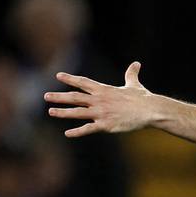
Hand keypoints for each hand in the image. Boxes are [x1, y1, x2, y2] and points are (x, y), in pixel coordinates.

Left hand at [45, 62, 162, 136]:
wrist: (150, 110)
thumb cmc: (143, 98)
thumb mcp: (134, 84)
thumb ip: (131, 74)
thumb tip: (136, 63)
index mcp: (104, 89)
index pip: (83, 82)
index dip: (70, 79)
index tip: (58, 76)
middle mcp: (99, 100)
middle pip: (75, 97)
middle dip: (59, 96)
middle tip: (45, 96)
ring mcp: (101, 113)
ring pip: (77, 112)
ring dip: (63, 112)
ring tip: (51, 111)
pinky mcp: (106, 125)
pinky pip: (88, 129)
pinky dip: (77, 132)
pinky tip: (67, 133)